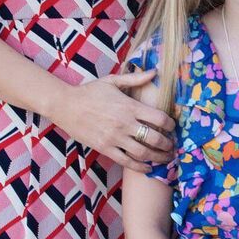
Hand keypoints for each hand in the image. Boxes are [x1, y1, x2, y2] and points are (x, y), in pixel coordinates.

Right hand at [55, 70, 174, 172]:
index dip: (170, 125)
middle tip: (173, 146)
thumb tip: (155, 71)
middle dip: (168, 144)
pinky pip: (126, 161)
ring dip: (158, 157)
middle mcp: (124, 123)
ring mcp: (114, 137)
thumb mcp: (113, 80)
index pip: (159, 118)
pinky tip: (148, 168)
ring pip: (143, 152)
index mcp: (129, 106)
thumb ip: (135, 78)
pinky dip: (140, 167)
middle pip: (154, 138)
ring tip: (166, 158)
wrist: (65, 105)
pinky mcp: (105, 148)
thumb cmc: (90, 91)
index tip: (173, 128)